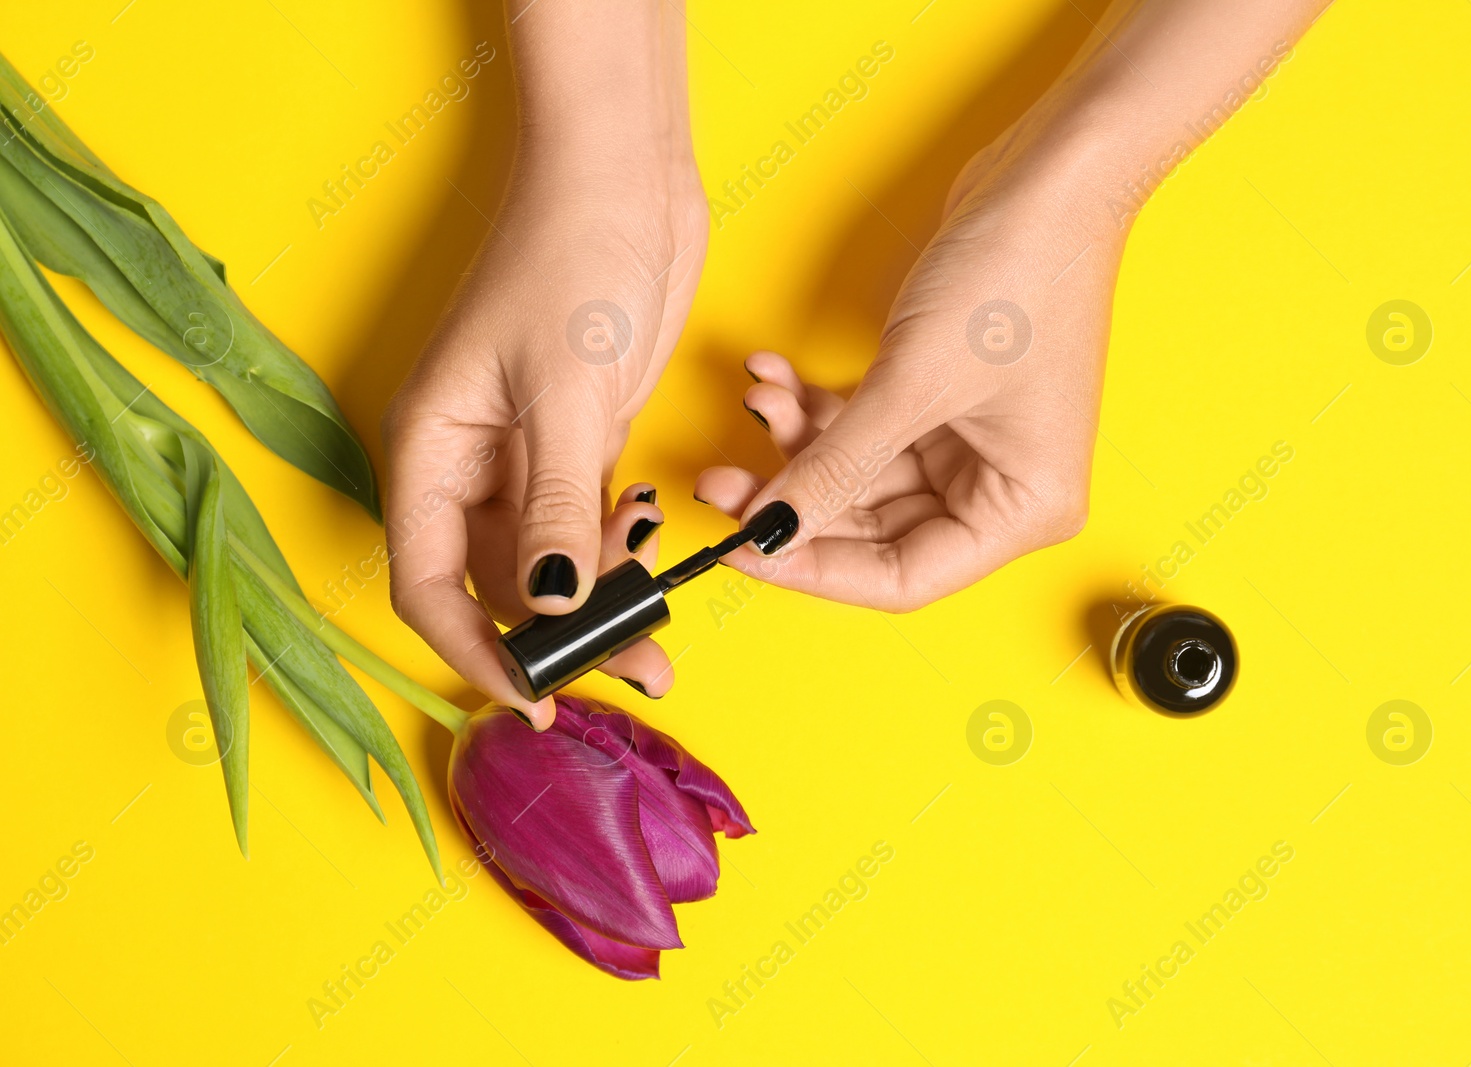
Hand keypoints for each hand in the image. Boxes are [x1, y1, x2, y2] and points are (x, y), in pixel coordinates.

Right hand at [383, 6, 703, 724]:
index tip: (534, 697)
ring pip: (550, 563)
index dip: (473, 651)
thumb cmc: (572, 259)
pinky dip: (621, 549)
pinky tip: (658, 550)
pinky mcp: (578, 439)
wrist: (624, 178)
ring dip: (604, 601)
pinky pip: (588, 524)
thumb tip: (552, 605)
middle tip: (638, 672)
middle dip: (562, 637)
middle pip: (495, 585)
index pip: (426, 584)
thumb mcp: (564, 391)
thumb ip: (554, 505)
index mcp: (430, 449)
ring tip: (664, 631)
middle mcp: (467, 462)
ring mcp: (523, 454)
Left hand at [697, 110, 1119, 609]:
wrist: (1051, 175)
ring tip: (755, 400)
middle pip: (873, 530)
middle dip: (796, 499)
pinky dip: (818, 409)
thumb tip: (769, 529)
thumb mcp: (911, 384)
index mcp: (1023, 509)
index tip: (743, 548)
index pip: (902, 577)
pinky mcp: (941, 402)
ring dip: (799, 443)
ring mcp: (971, 445)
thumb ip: (833, 466)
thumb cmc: (1019, 274)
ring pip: (859, 477)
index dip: (815, 569)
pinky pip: (864, 430)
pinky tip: (775, 378)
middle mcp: (1002, 489)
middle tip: (721, 480)